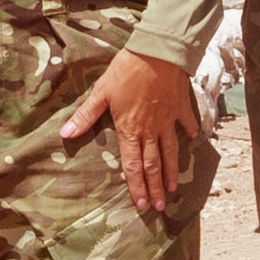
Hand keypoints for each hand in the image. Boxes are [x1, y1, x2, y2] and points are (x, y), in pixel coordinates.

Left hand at [60, 50, 203, 218]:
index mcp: (130, 129)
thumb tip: (65, 135)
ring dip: (171, 172)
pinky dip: (190, 132)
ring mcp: (168, 120)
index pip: (132, 165)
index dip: (136, 185)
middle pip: (153, 165)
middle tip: (159, 207)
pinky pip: (186, 123)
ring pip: (170, 151)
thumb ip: (86, 116)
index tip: (141, 204)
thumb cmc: (127, 70)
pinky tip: (194, 140)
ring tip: (173, 188)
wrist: (158, 52)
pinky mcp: (180, 107)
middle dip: (155, 188)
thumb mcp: (102, 92)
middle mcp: (150, 130)